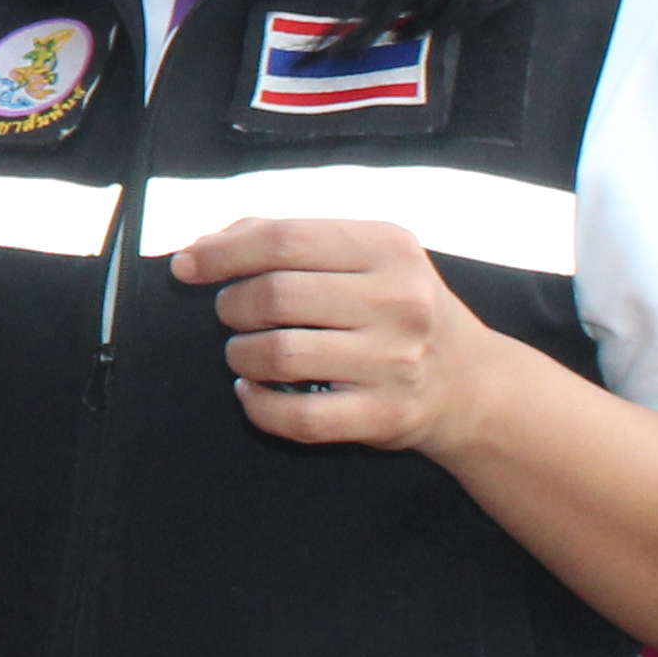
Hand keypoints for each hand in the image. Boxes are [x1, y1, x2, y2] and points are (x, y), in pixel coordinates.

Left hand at [166, 216, 505, 450]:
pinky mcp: (386, 415)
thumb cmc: (397, 307)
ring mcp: (395, 361)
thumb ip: (288, 238)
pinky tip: (252, 393)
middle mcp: (399, 300)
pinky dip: (258, 406)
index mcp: (389, 246)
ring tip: (245, 352)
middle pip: (276, 295)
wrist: (471, 383)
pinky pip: (299, 418)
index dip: (223, 252)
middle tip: (233, 313)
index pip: (285, 239)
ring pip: (280, 355)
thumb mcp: (364, 255)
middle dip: (233, 305)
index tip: (186, 265)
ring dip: (242, 354)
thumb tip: (203, 245)